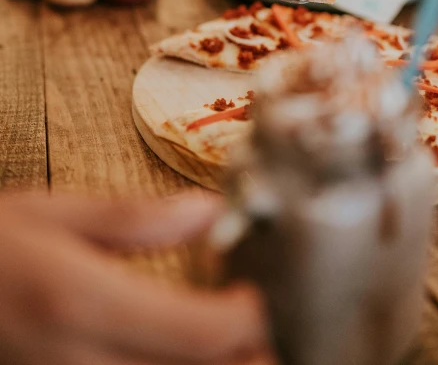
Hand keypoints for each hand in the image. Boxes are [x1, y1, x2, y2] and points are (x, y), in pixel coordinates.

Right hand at [0, 192, 270, 364]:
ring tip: (231, 354)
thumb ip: (131, 220)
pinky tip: (168, 359)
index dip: (245, 323)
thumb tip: (208, 212)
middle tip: (264, 341)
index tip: (258, 299)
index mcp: (78, 298)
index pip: (195, 333)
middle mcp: (73, 361)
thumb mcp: (48, 214)